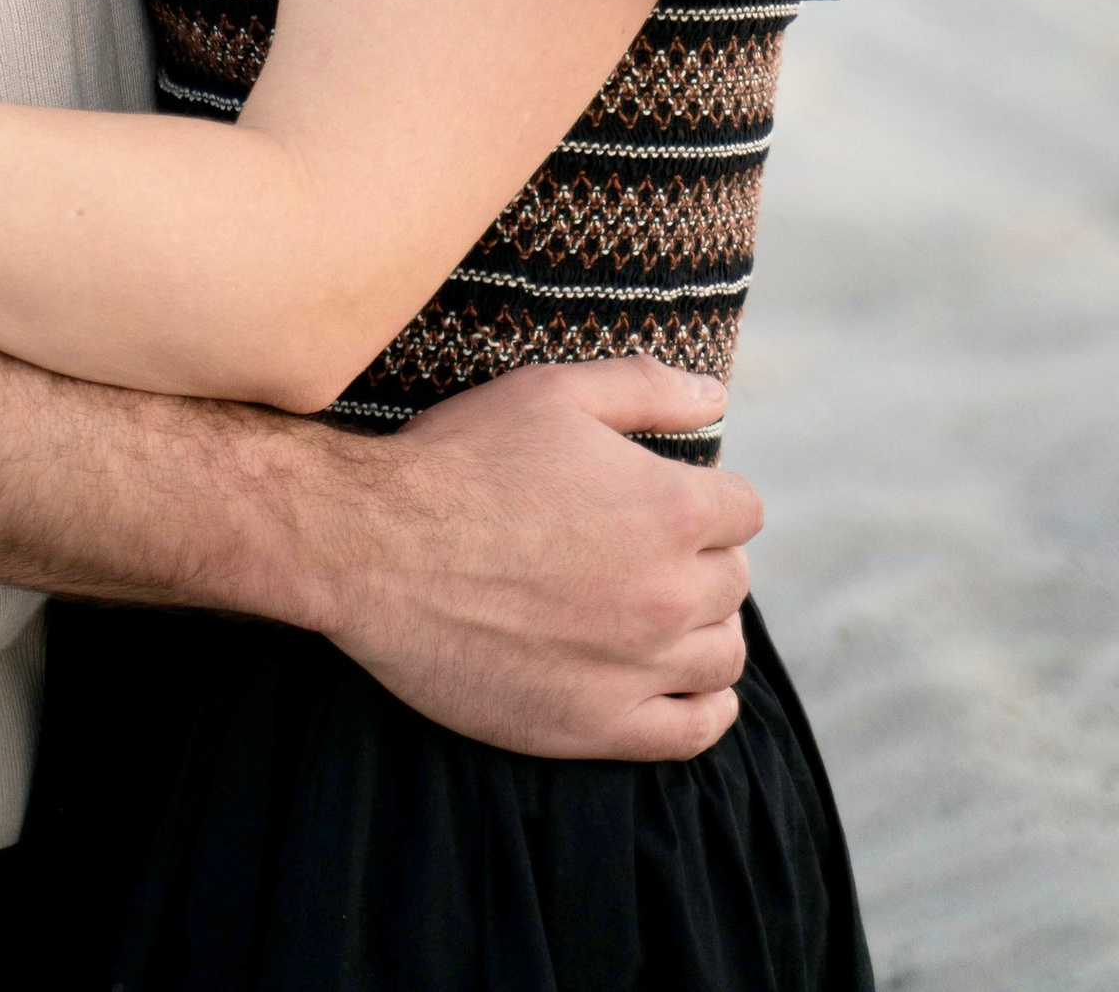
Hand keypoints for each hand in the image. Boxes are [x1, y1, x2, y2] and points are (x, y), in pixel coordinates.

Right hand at [298, 357, 757, 759]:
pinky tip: (687, 683)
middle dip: (701, 556)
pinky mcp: (600, 725)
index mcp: (670, 509)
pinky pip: (694, 731)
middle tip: (643, 547)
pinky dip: (707, 706)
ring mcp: (638, 667)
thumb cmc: (461, 461)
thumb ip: (646, 388)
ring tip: (662, 609)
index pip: (743, 509)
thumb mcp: (551, 393)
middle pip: (734, 580)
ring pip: (724, 655)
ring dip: (705, 627)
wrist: (376, 549)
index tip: (666, 496)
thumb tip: (717, 395)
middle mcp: (670, 594)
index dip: (707, 495)